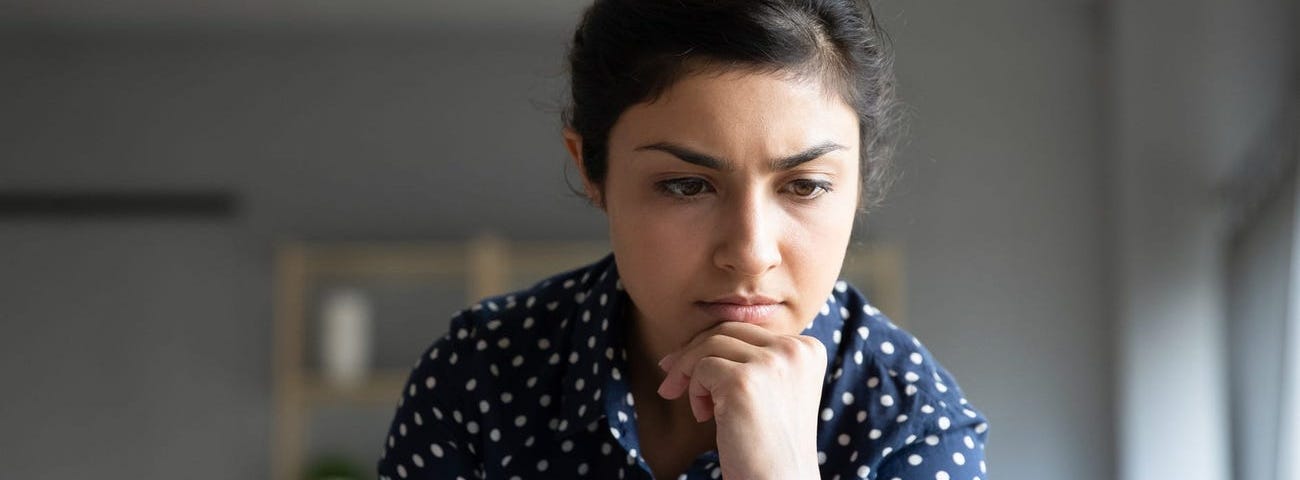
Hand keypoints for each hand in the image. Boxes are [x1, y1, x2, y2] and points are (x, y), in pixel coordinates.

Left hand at [657, 321, 826, 479]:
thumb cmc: (771, 445)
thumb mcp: (773, 391)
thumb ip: (752, 360)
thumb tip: (696, 341)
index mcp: (808, 349)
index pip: (749, 330)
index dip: (715, 347)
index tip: (693, 371)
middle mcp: (796, 350)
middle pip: (728, 330)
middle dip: (693, 352)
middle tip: (672, 381)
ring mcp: (772, 363)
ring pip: (710, 345)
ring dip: (690, 373)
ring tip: (700, 409)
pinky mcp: (744, 382)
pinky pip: (701, 368)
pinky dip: (694, 391)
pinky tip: (705, 417)